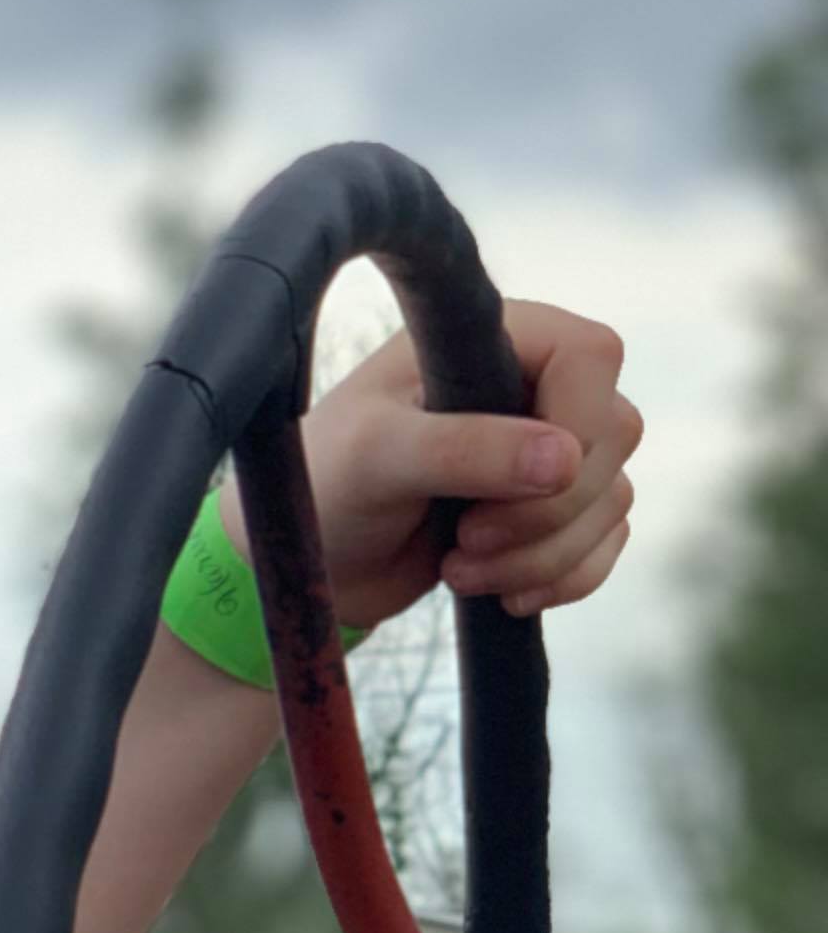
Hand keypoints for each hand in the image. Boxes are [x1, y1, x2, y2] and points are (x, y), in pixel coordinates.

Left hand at [294, 300, 640, 630]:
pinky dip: (565, 579)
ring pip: (611, 497)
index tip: (512, 484)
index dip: (576, 423)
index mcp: (499, 337)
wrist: (317, 558)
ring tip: (459, 570)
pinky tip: (503, 595)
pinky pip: (607, 542)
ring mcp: (553, 447)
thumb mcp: (377, 456)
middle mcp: (538, 382)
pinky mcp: (558, 509)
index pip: (592, 354)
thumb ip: (461, 449)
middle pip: (614, 434)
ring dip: (543, 555)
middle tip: (465, 539)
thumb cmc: (328, 481)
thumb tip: (562, 461)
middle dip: (547, 511)